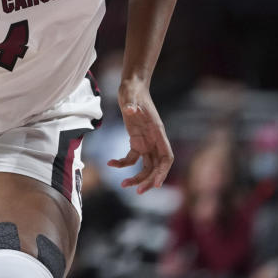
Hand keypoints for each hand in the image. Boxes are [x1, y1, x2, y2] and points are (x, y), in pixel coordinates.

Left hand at [107, 79, 172, 193]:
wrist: (131, 86)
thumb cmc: (133, 91)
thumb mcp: (131, 96)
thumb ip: (132, 104)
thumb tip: (131, 110)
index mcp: (157, 132)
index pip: (166, 157)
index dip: (163, 171)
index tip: (156, 184)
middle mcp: (154, 139)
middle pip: (156, 166)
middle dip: (149, 180)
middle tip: (138, 191)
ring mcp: (146, 141)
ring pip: (146, 166)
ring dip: (138, 177)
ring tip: (123, 184)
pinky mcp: (136, 140)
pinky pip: (132, 158)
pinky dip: (123, 163)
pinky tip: (110, 163)